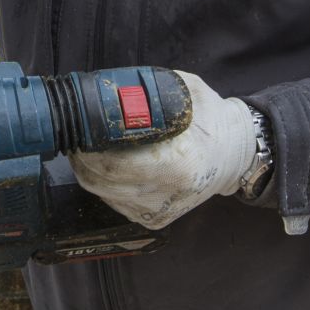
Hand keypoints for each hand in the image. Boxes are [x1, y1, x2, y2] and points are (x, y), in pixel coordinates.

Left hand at [70, 71, 257, 228]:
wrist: (234, 155)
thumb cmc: (210, 120)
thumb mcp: (187, 91)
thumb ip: (151, 90)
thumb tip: (111, 90)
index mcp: (179, 165)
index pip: (115, 165)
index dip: (89, 148)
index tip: (78, 128)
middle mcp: (168, 195)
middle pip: (102, 181)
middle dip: (82, 157)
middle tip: (75, 135)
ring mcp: (159, 212)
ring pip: (102, 193)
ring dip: (88, 169)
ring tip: (86, 146)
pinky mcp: (154, 219)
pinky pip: (114, 200)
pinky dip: (103, 183)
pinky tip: (105, 165)